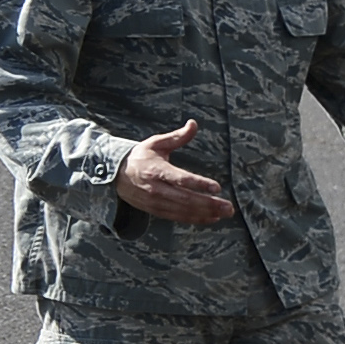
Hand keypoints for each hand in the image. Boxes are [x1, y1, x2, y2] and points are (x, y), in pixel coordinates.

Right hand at [118, 120, 234, 224]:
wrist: (115, 175)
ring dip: (206, 213)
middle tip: (229, 207)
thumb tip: (193, 124)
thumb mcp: (156, 143)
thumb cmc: (140, 157)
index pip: (180, 179)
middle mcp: (155, 188)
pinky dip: (195, 219)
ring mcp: (155, 202)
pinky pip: (177, 217)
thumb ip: (177, 136)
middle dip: (208, 203)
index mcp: (156, 170)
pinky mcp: (155, 210)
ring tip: (225, 213)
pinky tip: (212, 218)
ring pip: (183, 210)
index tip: (217, 188)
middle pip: (185, 199)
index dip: (198, 184)